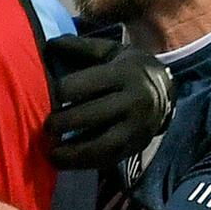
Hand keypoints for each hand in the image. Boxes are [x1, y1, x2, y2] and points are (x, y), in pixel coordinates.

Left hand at [41, 35, 171, 169]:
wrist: (165, 91)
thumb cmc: (127, 68)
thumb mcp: (109, 51)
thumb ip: (80, 47)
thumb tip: (48, 45)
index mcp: (124, 73)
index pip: (84, 85)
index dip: (61, 92)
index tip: (47, 96)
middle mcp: (134, 101)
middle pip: (92, 115)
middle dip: (63, 123)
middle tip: (45, 127)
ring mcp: (137, 127)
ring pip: (101, 144)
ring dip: (72, 153)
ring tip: (50, 154)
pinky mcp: (135, 146)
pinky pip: (108, 159)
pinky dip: (84, 164)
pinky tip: (64, 163)